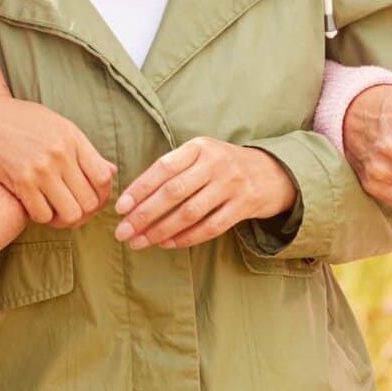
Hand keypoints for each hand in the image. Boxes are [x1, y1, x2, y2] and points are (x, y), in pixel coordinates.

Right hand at [0, 88, 113, 226]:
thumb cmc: (15, 121)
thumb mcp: (54, 125)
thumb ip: (83, 149)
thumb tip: (112, 171)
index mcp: (72, 137)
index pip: (104, 178)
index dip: (102, 197)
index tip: (91, 201)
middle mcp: (60, 153)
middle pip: (89, 201)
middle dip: (84, 213)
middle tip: (71, 212)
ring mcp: (41, 168)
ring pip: (70, 213)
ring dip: (63, 219)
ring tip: (54, 212)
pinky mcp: (20, 182)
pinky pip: (43, 215)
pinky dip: (41, 217)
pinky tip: (34, 207)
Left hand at [112, 137, 294, 249]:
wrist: (271, 173)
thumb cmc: (222, 165)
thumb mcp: (200, 154)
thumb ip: (173, 169)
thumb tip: (133, 199)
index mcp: (199, 146)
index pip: (163, 168)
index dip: (140, 189)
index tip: (120, 208)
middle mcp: (216, 163)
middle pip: (174, 192)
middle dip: (144, 215)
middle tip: (122, 232)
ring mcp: (232, 185)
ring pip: (189, 213)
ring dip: (160, 231)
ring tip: (139, 242)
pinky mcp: (243, 207)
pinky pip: (209, 227)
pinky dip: (185, 238)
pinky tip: (165, 244)